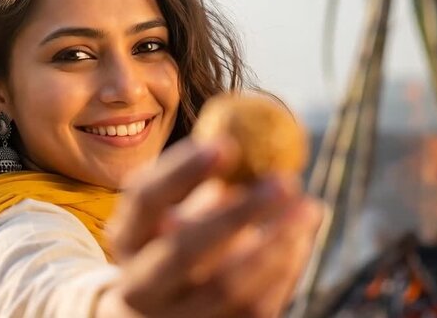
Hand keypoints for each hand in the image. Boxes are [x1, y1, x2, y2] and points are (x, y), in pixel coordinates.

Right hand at [97, 138, 323, 316]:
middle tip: (285, 181)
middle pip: (183, 251)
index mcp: (127, 239)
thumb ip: (204, 183)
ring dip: (277, 245)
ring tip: (309, 207)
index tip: (227, 144)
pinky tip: (300, 240)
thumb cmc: (172, 244)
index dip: (182, 171)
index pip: (143, 200)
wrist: (154, 313)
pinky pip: (255, 310)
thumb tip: (258, 137)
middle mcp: (140, 283)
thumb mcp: (173, 213)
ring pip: (228, 289)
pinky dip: (285, 271)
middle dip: (237, 215)